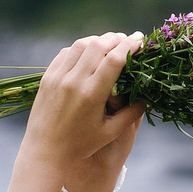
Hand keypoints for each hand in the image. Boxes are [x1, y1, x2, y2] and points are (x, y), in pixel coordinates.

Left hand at [23, 32, 144, 188]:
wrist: (45, 152)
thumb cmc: (81, 146)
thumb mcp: (110, 133)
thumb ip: (131, 114)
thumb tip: (147, 97)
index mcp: (91, 94)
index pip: (114, 60)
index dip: (130, 46)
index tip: (140, 41)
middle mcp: (73, 81)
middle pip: (98, 46)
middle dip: (116, 39)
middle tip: (128, 40)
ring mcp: (58, 77)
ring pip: (81, 45)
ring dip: (98, 40)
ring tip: (110, 44)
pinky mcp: (47, 78)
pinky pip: (66, 52)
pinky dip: (80, 48)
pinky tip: (89, 53)